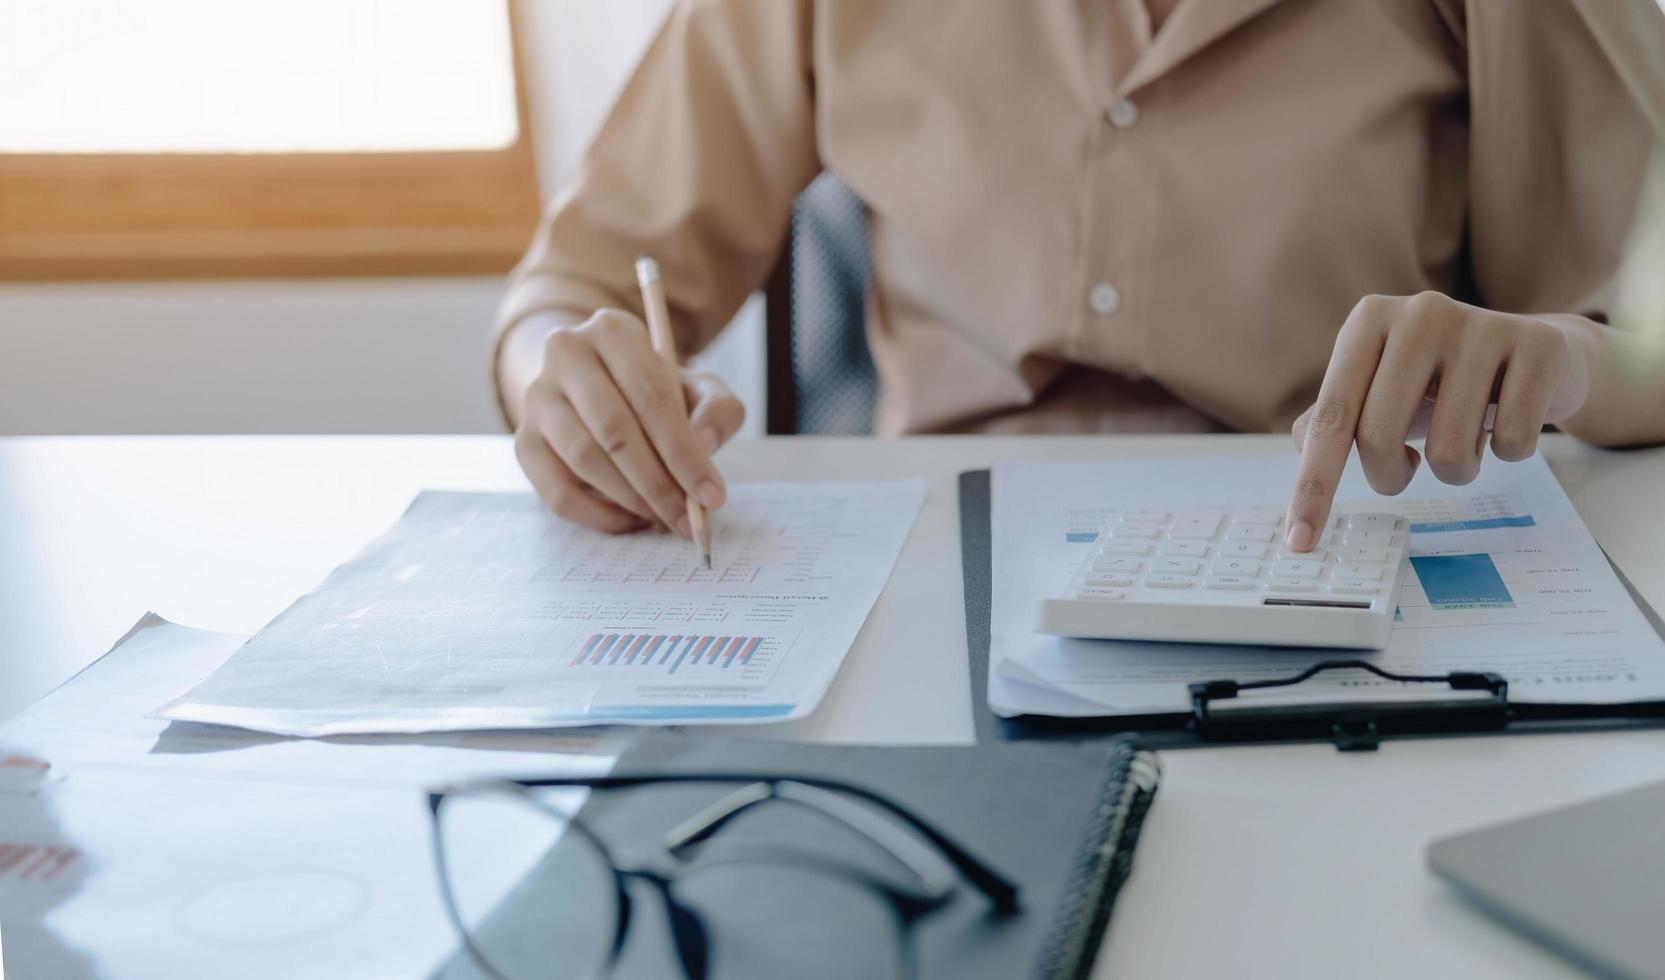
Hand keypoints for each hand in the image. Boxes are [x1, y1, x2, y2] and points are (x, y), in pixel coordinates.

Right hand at [513, 309, 744, 534]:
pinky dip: (598, 516)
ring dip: (631, 500)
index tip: (711, 495)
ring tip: (664, 518)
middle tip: (688, 519)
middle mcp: (565, 354)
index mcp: (613, 331)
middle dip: (658, 484)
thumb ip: (718, 411)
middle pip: (614, 429)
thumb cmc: (658, 392)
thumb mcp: (701, 389)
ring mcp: (537, 397)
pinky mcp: (524, 441)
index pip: (651, 395)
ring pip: (584, 459)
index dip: (684, 452)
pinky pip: (557, 491)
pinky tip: (631, 521)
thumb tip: (702, 444)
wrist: (602, 388)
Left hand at [1285, 292, 1593, 550]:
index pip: (1331, 420)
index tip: (1301, 543)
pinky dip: (1509, 452)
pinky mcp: (1540, 346)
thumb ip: (1334, 415)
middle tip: (1405, 471)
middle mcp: (1420, 314)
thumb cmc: (1440, 378)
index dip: (1314, 487)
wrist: (1535, 349)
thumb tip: (1297, 440)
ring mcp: (1483, 325)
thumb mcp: (1380, 388)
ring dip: (1455, 470)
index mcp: (1369, 321)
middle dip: (1389, 477)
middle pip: (1379, 437)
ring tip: (1465, 440)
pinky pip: (1513, 442)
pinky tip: (1507, 422)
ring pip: (1449, 449)